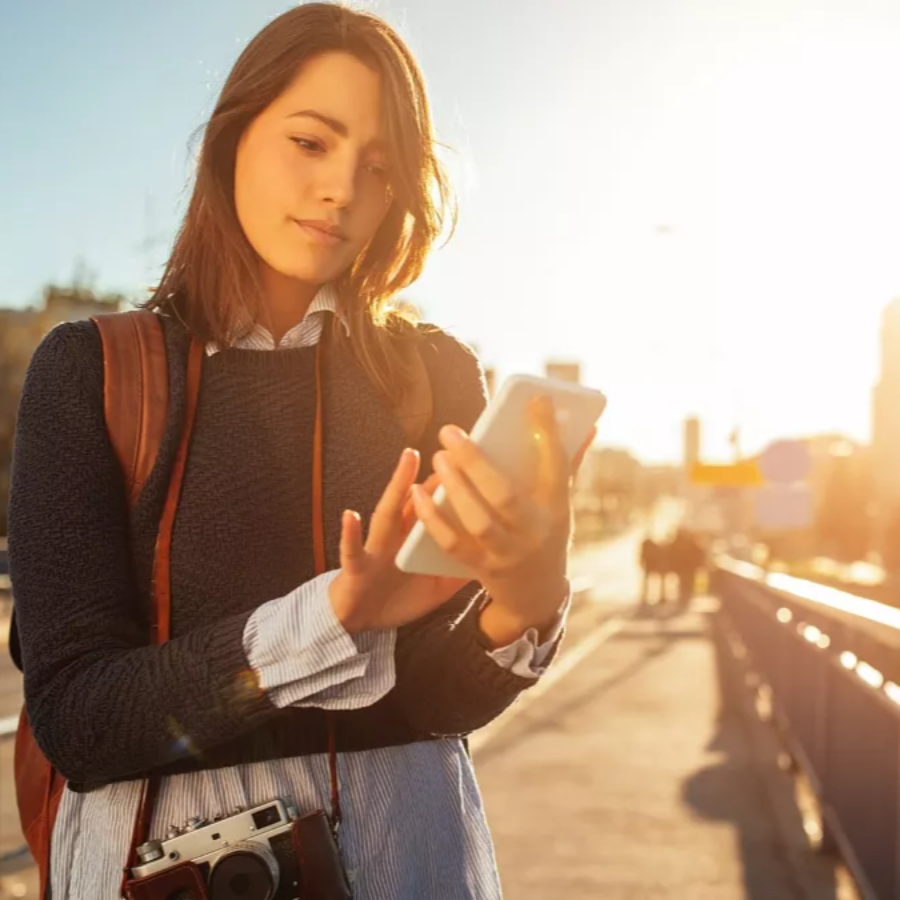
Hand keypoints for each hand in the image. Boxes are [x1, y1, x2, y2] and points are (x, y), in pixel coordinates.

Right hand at [328, 449, 469, 633]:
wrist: (359, 623)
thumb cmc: (397, 599)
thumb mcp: (436, 587)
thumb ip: (457, 567)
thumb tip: (491, 555)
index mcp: (415, 540)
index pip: (436, 510)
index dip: (451, 490)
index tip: (473, 468)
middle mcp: (396, 537)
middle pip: (416, 502)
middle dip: (438, 474)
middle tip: (448, 452)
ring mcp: (375, 549)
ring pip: (388, 513)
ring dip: (397, 486)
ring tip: (409, 460)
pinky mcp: (356, 568)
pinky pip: (352, 550)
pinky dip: (350, 534)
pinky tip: (351, 516)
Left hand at [411, 396, 596, 645]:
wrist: (537, 593)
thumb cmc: (546, 531)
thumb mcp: (560, 501)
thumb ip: (566, 462)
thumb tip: (589, 423)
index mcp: (557, 509)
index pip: (557, 466)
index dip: (547, 433)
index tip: (535, 400)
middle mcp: (534, 533)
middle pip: (505, 495)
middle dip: (476, 462)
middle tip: (450, 432)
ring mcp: (507, 554)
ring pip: (478, 521)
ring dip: (455, 487)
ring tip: (439, 457)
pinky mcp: (481, 568)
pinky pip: (452, 543)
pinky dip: (432, 518)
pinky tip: (418, 492)